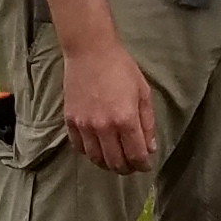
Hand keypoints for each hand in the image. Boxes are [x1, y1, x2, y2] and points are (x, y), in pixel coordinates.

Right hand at [56, 34, 159, 173]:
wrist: (90, 51)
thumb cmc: (121, 68)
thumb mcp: (143, 92)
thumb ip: (147, 123)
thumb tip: (149, 148)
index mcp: (126, 119)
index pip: (136, 155)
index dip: (143, 165)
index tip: (145, 165)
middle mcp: (104, 127)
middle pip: (115, 163)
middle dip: (127, 168)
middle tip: (131, 165)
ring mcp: (85, 125)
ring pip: (96, 159)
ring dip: (108, 164)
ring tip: (115, 159)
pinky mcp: (70, 121)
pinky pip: (80, 148)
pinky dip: (90, 153)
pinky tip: (98, 148)